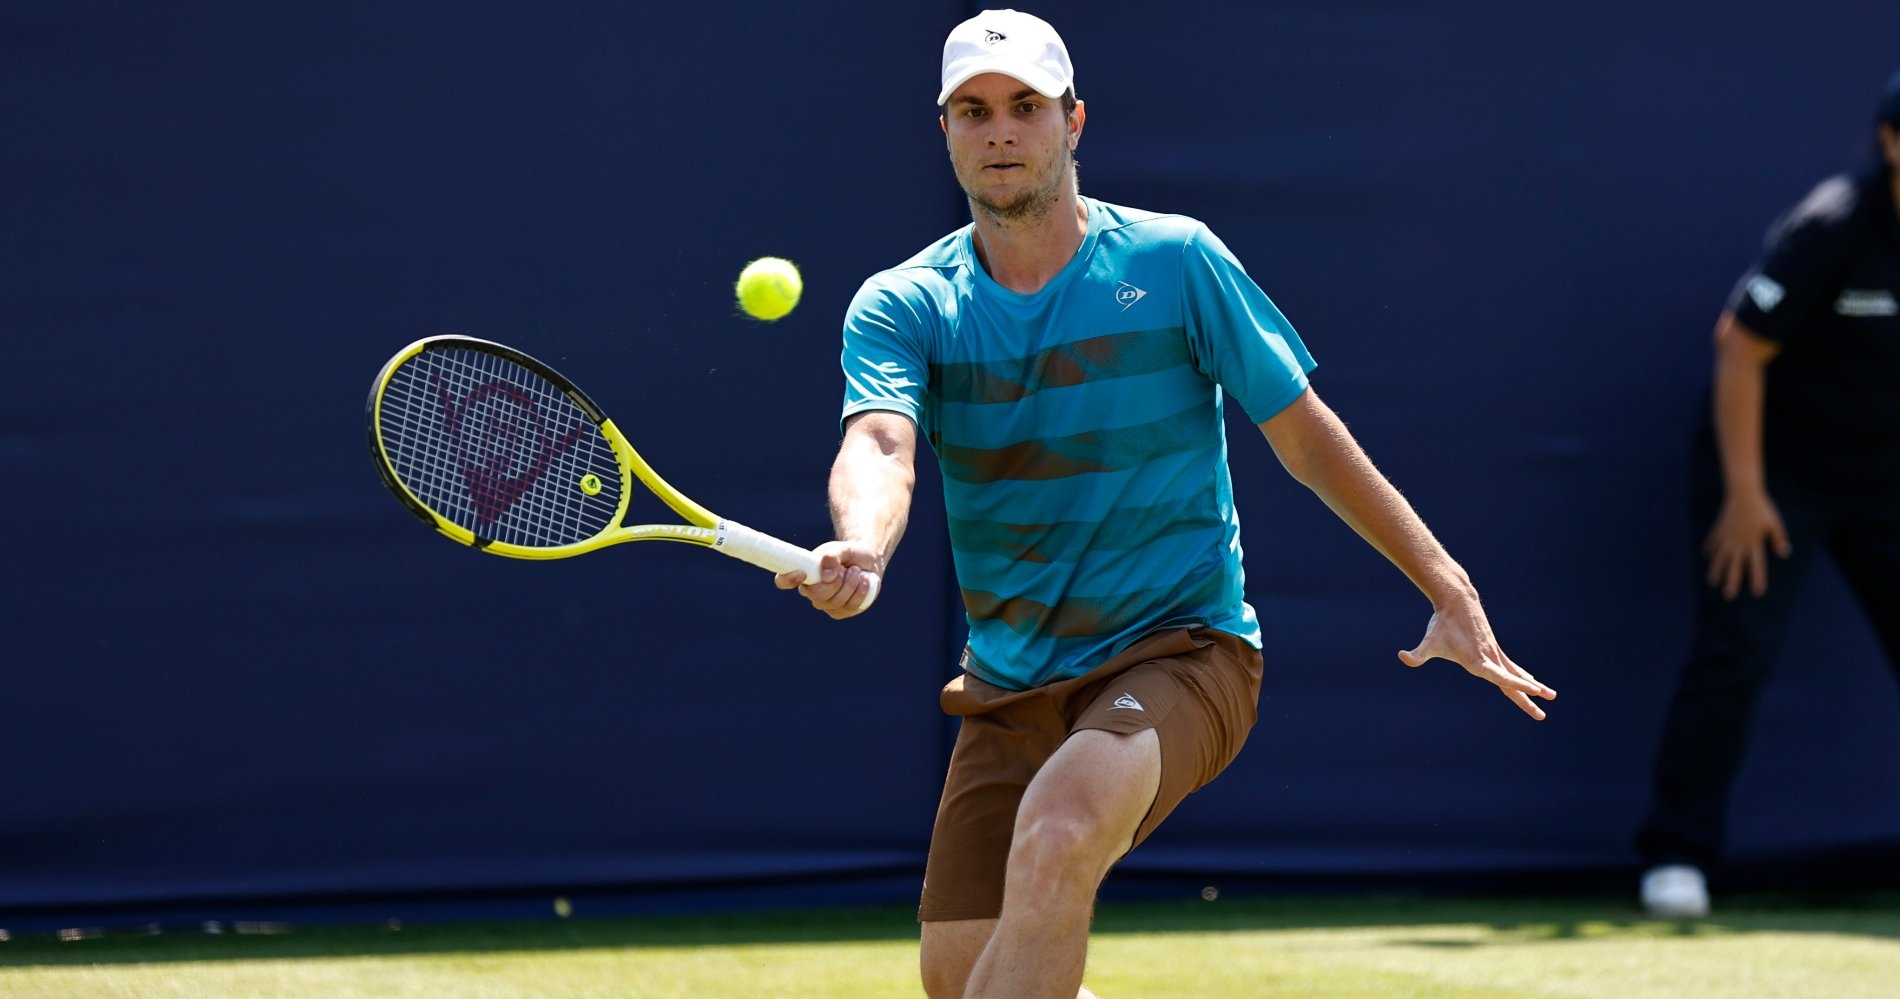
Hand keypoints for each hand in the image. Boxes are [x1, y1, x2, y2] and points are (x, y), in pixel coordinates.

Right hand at [774, 540, 881, 619]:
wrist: (867, 562)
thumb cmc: (849, 554)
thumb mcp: (843, 548)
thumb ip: (833, 555)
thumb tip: (826, 574)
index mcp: (804, 573)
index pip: (783, 581)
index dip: (787, 579)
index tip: (801, 573)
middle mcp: (811, 592)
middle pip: (817, 594)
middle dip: (836, 580)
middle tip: (845, 568)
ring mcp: (825, 604)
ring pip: (836, 601)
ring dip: (851, 583)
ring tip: (856, 571)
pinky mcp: (841, 612)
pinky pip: (849, 607)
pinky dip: (860, 592)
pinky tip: (865, 581)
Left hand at [1398, 600, 1555, 720]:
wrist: (1457, 601)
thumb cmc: (1442, 624)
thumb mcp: (1429, 642)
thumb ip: (1417, 654)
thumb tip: (1403, 656)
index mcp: (1478, 661)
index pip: (1500, 677)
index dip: (1516, 684)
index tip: (1533, 690)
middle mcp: (1490, 658)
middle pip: (1512, 683)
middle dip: (1528, 699)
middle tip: (1542, 716)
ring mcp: (1495, 653)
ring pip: (1517, 674)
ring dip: (1532, 687)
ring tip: (1551, 696)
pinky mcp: (1494, 649)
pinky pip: (1511, 666)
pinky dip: (1522, 675)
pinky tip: (1531, 681)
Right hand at [1702, 489, 1789, 599]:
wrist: (1742, 492)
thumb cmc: (1762, 507)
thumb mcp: (1774, 523)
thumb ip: (1778, 538)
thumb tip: (1785, 553)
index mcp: (1754, 541)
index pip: (1756, 564)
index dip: (1757, 578)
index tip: (1757, 592)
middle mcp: (1738, 542)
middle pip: (1734, 565)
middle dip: (1731, 581)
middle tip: (1728, 595)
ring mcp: (1726, 537)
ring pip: (1720, 558)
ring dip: (1716, 570)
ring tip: (1712, 582)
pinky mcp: (1719, 529)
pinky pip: (1713, 541)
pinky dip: (1710, 549)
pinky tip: (1707, 556)